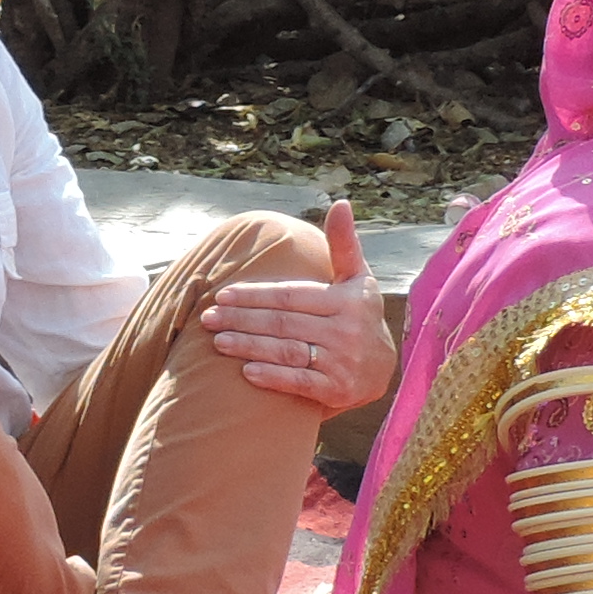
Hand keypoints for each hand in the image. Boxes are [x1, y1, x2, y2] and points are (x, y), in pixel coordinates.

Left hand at [200, 200, 396, 413]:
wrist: (384, 367)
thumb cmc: (360, 313)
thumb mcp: (357, 278)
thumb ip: (344, 243)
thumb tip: (340, 203)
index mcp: (346, 299)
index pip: (291, 295)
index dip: (255, 295)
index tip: (223, 295)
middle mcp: (346, 330)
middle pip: (283, 323)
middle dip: (242, 320)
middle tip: (208, 318)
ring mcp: (342, 362)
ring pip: (286, 351)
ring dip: (248, 346)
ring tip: (218, 341)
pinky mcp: (337, 390)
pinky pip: (299, 382)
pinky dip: (273, 377)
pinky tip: (246, 372)